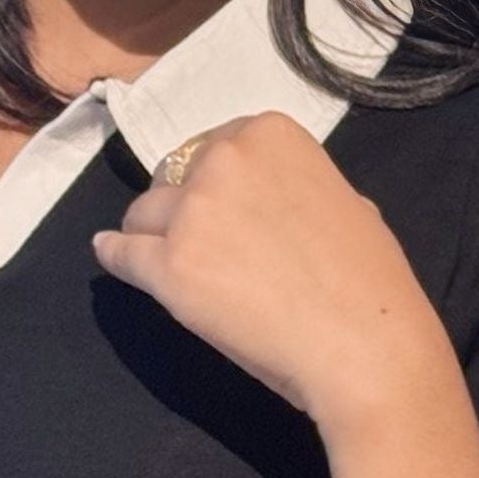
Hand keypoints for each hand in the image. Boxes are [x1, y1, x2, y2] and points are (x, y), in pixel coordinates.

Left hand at [90, 113, 451, 427]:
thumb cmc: (368, 279)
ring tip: (174, 264)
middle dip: (182, 203)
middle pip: (174, 175)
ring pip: (143, 214)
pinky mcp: (168, 266)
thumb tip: (272, 203)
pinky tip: (110, 254)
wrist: (365, 342)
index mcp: (270, 134)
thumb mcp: (344, 201)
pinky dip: (114, 255)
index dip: (214, 179)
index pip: (214, 146)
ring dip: (154, 235)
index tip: (223, 207)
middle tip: (204, 241)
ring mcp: (192, 212)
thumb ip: (293, 187)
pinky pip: (121, 253)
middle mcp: (224, 159)